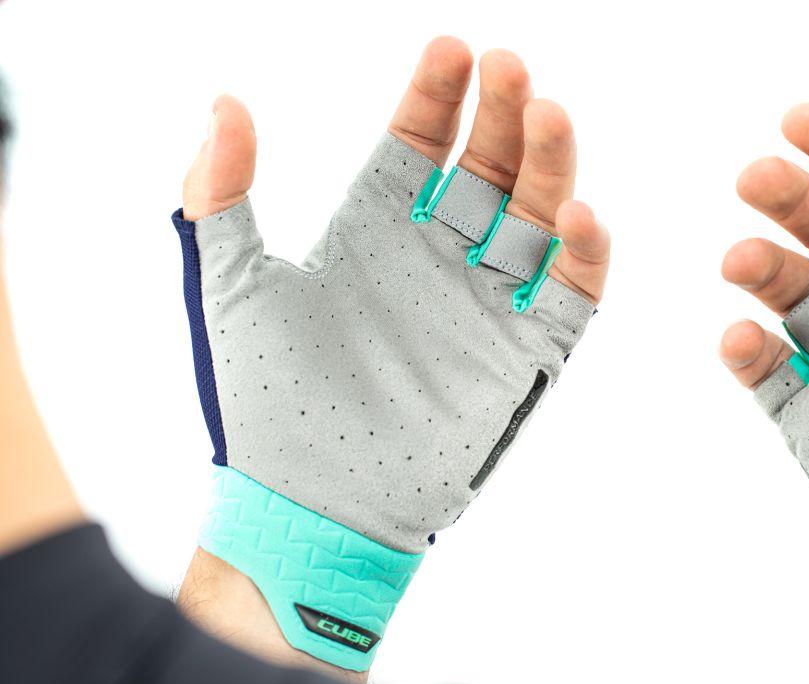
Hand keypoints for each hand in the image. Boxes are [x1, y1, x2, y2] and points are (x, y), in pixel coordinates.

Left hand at [175, 37, 611, 675]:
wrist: (311, 506)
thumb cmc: (266, 404)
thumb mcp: (232, 286)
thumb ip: (221, 193)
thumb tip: (226, 102)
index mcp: (374, 237)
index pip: (419, 147)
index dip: (437, 97)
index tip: (453, 48)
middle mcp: (438, 263)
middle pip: (489, 170)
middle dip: (503, 116)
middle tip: (514, 69)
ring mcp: (485, 309)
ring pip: (535, 220)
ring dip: (549, 167)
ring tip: (549, 114)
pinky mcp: (524, 360)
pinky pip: (569, 298)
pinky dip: (583, 256)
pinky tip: (577, 214)